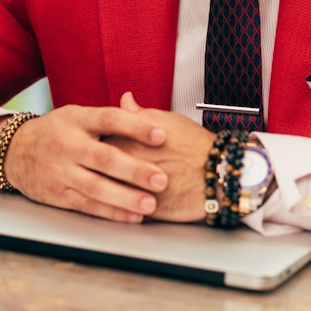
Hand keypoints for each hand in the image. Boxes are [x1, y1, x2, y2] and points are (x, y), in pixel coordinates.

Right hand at [0, 104, 169, 223]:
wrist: (13, 152)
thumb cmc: (56, 132)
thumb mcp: (76, 115)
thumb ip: (108, 115)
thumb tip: (137, 103)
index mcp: (76, 120)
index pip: (108, 120)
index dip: (135, 126)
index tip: (162, 135)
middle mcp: (68, 145)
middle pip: (103, 158)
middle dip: (134, 170)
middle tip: (162, 179)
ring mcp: (61, 172)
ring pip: (96, 187)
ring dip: (125, 198)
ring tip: (150, 204)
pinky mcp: (57, 194)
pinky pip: (87, 206)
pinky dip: (111, 213)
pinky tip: (132, 216)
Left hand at [105, 93, 209, 222]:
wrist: (219, 174)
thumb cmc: (196, 145)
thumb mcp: (165, 120)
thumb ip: (138, 114)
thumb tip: (125, 99)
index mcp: (126, 140)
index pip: (95, 142)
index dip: (92, 144)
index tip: (92, 145)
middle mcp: (125, 164)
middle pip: (95, 167)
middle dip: (92, 168)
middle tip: (95, 167)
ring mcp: (131, 188)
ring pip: (105, 191)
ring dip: (103, 190)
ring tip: (107, 187)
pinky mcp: (141, 209)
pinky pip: (121, 211)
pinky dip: (118, 209)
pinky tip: (120, 204)